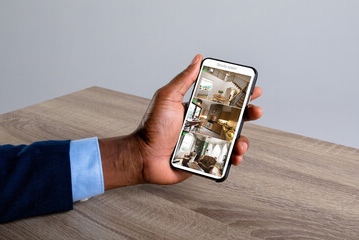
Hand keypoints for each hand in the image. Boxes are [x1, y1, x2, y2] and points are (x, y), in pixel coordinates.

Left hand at [99, 54, 261, 189]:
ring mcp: (205, 142)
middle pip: (233, 119)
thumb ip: (183, 80)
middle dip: (248, 114)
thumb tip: (197, 59)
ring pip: (232, 139)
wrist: (143, 156)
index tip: (252, 89)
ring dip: (243, 140)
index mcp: (197, 109)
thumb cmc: (152, 127)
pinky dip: (234, 158)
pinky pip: (225, 158)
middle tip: (256, 111)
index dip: (239, 95)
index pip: (222, 100)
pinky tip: (235, 157)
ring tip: (241, 143)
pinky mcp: (204, 158)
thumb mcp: (167, 98)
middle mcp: (203, 125)